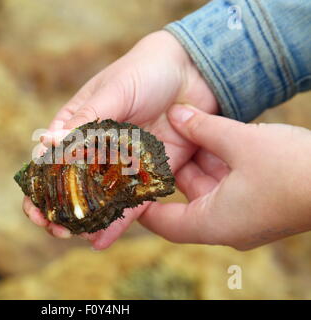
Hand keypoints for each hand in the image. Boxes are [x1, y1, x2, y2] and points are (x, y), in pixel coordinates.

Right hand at [22, 30, 218, 248]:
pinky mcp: (146, 176)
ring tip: (76, 237)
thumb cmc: (143, 73)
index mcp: (77, 127)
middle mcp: (95, 151)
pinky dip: (116, 223)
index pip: (49, 160)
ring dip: (84, 221)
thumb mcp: (112, 92)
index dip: (38, 185)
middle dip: (58, 210)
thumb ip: (84, 121)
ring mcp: (120, 166)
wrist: (189, 73)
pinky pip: (130, 204)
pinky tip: (100, 241)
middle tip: (53, 228)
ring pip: (97, 200)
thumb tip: (47, 143)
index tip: (33, 205)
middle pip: (71, 186)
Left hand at [139, 104, 310, 249]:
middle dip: (171, 170)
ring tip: (179, 133)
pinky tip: (211, 137)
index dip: (141, 203)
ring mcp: (244, 216)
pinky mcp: (259, 204)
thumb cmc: (295, 169)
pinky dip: (219, 163)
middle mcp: (226, 225)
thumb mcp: (241, 142)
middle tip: (151, 145)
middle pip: (184, 199)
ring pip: (207, 188)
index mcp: (214, 223)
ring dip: (198, 161)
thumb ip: (204, 127)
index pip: (162, 222)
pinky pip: (228, 184)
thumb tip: (177, 113)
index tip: (125, 183)